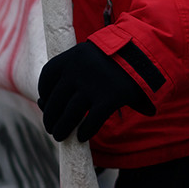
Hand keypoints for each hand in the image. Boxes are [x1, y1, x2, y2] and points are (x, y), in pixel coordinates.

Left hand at [38, 41, 154, 142]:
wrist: (147, 51)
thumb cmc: (115, 56)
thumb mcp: (89, 56)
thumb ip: (68, 75)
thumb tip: (40, 102)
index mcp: (71, 56)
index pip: (46, 78)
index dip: (44, 95)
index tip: (48, 105)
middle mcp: (78, 70)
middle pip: (56, 101)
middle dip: (51, 119)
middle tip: (53, 129)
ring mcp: (94, 85)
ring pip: (69, 115)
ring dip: (62, 129)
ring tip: (62, 136)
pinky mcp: (110, 97)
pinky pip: (91, 121)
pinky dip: (85, 131)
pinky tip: (83, 136)